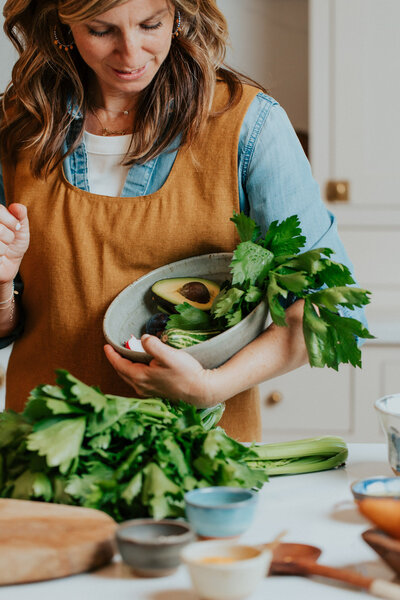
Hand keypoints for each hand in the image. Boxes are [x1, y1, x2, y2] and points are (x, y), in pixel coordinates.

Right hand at [0, 203, 28, 283]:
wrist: (8, 266)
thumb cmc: (13, 245)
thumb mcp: (21, 229)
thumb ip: (20, 215)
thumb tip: (16, 206)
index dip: (11, 221)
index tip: (15, 228)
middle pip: (0, 228)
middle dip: (9, 236)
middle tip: (7, 241)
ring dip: (4, 248)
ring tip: (2, 249)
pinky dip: (0, 255)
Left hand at [104, 334, 218, 407]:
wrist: (201, 390)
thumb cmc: (186, 373)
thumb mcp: (169, 355)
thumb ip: (153, 345)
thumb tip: (143, 338)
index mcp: (141, 377)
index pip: (119, 365)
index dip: (111, 355)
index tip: (106, 345)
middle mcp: (141, 387)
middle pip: (122, 372)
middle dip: (116, 360)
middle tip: (114, 349)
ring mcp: (148, 391)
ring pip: (129, 378)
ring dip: (125, 367)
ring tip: (126, 356)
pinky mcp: (156, 392)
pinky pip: (137, 381)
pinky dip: (133, 372)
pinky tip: (140, 367)